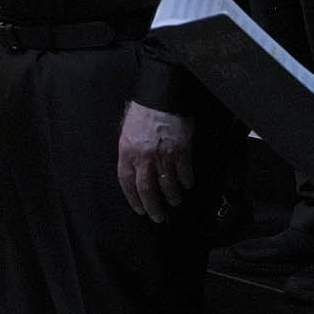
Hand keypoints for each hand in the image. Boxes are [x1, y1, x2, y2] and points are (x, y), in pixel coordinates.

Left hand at [115, 102, 194, 222]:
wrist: (163, 97)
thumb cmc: (144, 113)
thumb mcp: (127, 131)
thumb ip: (129, 151)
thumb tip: (133, 169)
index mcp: (127, 151)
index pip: (127, 182)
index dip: (133, 198)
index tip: (139, 209)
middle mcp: (144, 157)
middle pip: (147, 189)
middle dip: (153, 207)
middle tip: (158, 217)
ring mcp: (163, 155)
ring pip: (167, 184)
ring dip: (171, 196)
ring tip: (174, 202)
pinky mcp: (181, 151)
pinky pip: (184, 172)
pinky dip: (186, 181)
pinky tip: (187, 185)